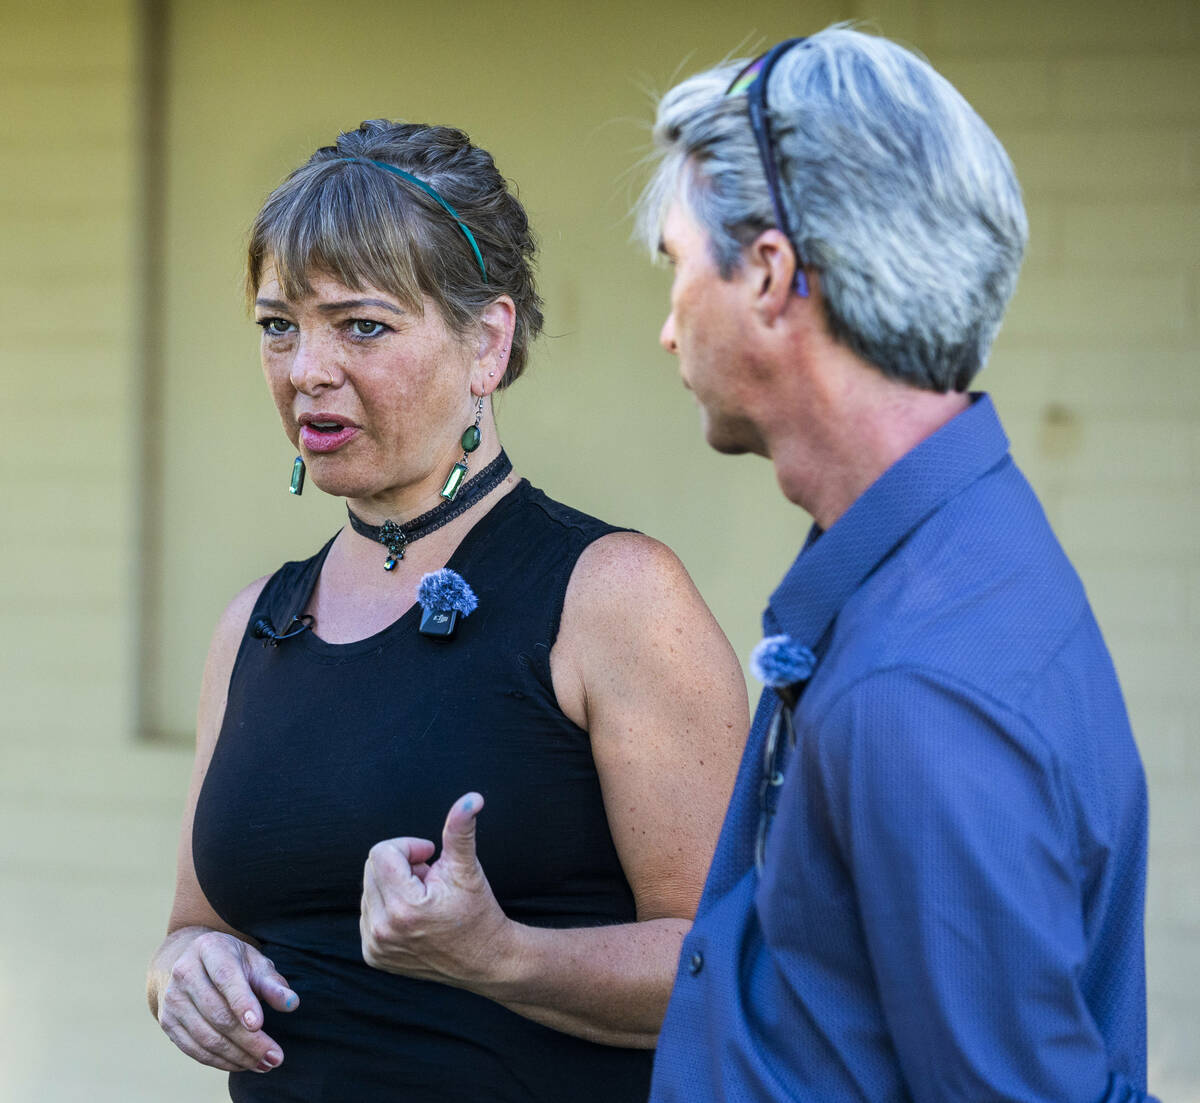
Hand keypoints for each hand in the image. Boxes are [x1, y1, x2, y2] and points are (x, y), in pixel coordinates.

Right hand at [157, 929, 298, 1072]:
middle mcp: (185, 972)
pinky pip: (194, 1049)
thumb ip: (273, 983)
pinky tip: (242, 1064)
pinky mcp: (167, 1022)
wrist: (190, 962)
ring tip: (264, 1064)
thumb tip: (292, 1003)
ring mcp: (173, 999)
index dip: (241, 1002)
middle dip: (249, 1040)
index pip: (226, 977)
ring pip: (206, 1036)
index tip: (258, 1025)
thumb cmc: (231, 961)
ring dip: (237, 1056)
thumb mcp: (254, 962)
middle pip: (217, 1013)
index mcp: (210, 948)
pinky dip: (220, 1061)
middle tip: (275, 1056)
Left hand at [361, 792, 512, 989]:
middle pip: (372, 867)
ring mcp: (375, 945)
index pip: (382, 852)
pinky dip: (387, 905)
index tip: (431, 857)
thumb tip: (471, 797)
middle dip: (401, 865)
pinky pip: (367, 912)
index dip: (409, 847)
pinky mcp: (373, 955)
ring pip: (368, 888)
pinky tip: (413, 915)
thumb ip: (460, 829)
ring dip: (394, 885)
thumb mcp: (468, 867)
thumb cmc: (478, 910)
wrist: (485, 959)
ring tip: (423, 898)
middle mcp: (383, 929)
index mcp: (404, 906)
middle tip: (429, 879)